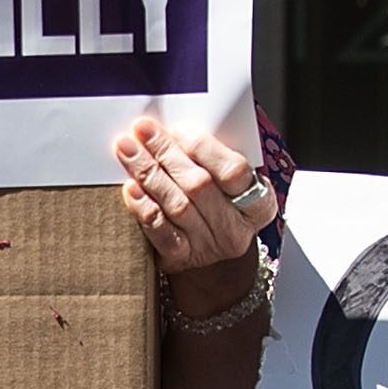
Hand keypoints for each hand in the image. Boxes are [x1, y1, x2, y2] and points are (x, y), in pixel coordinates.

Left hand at [118, 113, 277, 285]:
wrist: (211, 255)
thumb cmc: (220, 203)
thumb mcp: (228, 181)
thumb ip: (212, 157)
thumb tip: (174, 130)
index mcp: (259, 203)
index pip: (233, 171)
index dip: (203, 148)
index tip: (178, 129)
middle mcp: (236, 228)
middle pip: (199, 185)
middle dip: (166, 152)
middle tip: (143, 130)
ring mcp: (209, 247)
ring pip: (176, 205)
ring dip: (148, 172)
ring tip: (128, 150)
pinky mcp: (182, 259)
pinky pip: (161, 232)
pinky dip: (144, 207)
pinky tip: (130, 188)